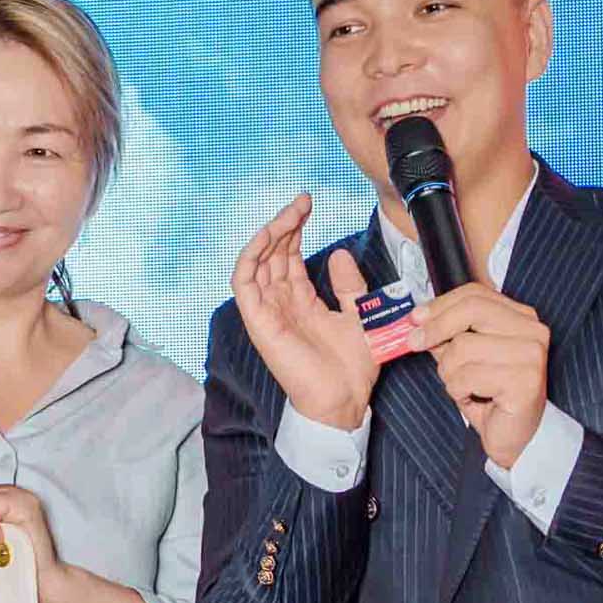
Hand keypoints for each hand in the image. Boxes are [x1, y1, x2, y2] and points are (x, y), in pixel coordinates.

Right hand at [231, 193, 377, 429]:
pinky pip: (244, 283)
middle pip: (272, 253)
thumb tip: (338, 254)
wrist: (344, 400)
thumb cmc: (352, 369)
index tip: (309, 205)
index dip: (295, 228)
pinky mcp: (259, 322)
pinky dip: (251, 256)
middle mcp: (280, 304)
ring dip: (269, 234)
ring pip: (256, 262)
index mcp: (300, 302)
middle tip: (303, 202)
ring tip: (290, 213)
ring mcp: (267, 312)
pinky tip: (269, 236)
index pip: (288, 256)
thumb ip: (348, 285)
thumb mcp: (359, 315)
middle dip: (284, 223)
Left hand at [410, 284, 549, 467]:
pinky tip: (474, 398)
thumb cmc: (492, 397)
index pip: (476, 294)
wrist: (515, 437)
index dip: (440, 304)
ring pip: (463, 347)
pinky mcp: (525, 381)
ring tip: (463, 386)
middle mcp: (533, 331)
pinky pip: (468, 376)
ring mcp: (531, 355)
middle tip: (415, 343)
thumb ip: (448, 335)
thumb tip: (419, 320)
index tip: (415, 318)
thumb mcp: (466, 358)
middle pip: (471, 310)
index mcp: (522, 318)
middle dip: (436, 328)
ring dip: (450, 372)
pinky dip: (459, 391)